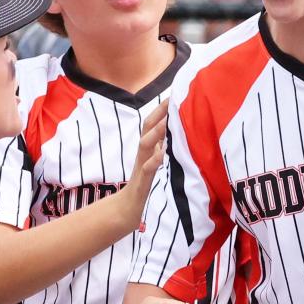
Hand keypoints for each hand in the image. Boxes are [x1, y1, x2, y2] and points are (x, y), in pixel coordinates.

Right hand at [119, 98, 167, 230]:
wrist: (128, 208)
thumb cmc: (143, 183)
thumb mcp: (153, 161)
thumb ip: (160, 147)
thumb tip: (173, 132)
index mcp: (148, 148)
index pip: (153, 124)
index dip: (162, 109)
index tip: (175, 94)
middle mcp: (143, 154)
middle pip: (147, 128)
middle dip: (158, 113)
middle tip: (171, 99)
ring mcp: (141, 166)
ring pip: (145, 145)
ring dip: (155, 132)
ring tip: (166, 121)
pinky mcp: (142, 182)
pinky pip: (147, 169)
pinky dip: (154, 160)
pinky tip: (162, 153)